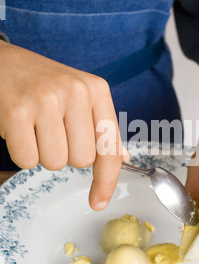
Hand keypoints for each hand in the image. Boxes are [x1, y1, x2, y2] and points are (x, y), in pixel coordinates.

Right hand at [0, 40, 126, 210]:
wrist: (2, 62)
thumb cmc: (42, 83)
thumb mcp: (79, 96)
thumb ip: (99, 127)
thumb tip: (121, 156)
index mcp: (96, 90)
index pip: (109, 147)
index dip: (107, 180)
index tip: (99, 201)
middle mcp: (76, 91)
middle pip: (81, 160)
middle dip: (64, 154)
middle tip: (51, 129)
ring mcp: (46, 99)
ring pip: (54, 162)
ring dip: (42, 153)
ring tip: (34, 126)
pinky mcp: (17, 110)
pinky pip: (27, 160)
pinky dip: (21, 152)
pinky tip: (18, 128)